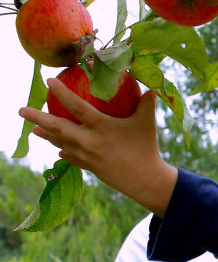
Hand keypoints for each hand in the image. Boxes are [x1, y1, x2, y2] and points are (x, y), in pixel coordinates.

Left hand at [19, 79, 177, 216]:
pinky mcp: (89, 167)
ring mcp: (86, 155)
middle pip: (57, 127)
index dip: (62, 93)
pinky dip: (63, 151)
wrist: (144, 179)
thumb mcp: (147, 123)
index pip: (77, 107)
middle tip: (21, 110)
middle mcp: (88, 140)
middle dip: (37, 118)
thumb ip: (147, 104)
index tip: (48, 81)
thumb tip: (152, 87)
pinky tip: (59, 148)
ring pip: (60, 142)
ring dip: (46, 135)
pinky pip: (71, 157)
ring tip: (34, 130)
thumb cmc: (146, 148)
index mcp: (101, 127)